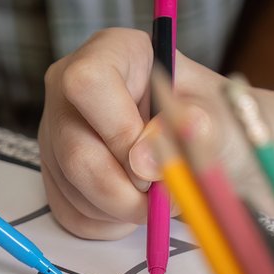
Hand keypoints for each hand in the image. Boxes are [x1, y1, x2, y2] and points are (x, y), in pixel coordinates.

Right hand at [37, 27, 237, 239]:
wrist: (209, 146)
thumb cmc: (212, 121)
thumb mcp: (220, 118)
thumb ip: (193, 129)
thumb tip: (145, 158)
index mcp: (114, 51)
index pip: (89, 83)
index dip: (121, 133)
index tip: (155, 163)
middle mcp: (72, 84)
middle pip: (75, 148)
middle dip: (124, 190)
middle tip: (163, 201)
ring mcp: (56, 127)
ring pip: (72, 184)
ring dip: (122, 209)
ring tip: (158, 200)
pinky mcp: (54, 168)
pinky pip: (69, 210)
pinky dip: (109, 223)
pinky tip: (135, 205)